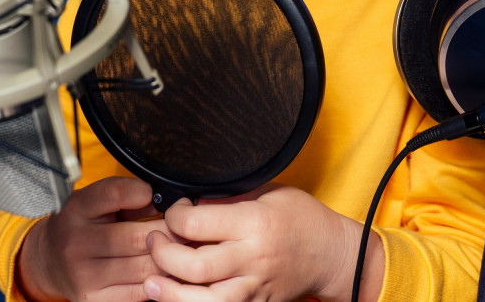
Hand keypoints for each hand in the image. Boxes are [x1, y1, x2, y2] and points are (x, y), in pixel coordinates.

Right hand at [16, 176, 177, 301]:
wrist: (48, 262)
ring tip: (187, 248)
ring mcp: (84, 276)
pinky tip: (169, 270)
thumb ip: (129, 197)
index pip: (116, 193)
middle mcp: (76, 243)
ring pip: (146, 267)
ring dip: (173, 258)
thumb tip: (172, 203)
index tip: (157, 196)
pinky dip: (160, 280)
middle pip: (139, 237)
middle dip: (172, 230)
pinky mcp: (95, 301)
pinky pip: (141, 292)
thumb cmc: (82, 225)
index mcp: (76, 209)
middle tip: (191, 227)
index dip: (144, 192)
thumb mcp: (96, 202)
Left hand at [142, 184, 384, 300]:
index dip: (173, 215)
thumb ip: (229, 199)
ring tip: (152, 281)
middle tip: (154, 240)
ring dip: (170, 293)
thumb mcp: (268, 192)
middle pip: (193, 266)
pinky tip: (176, 296)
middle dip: (162, 254)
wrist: (332, 254)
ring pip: (202, 301)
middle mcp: (252, 258)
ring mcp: (253, 287)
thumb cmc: (301, 218)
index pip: (196, 223)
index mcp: (255, 223)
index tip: (174, 210)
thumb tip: (190, 201)